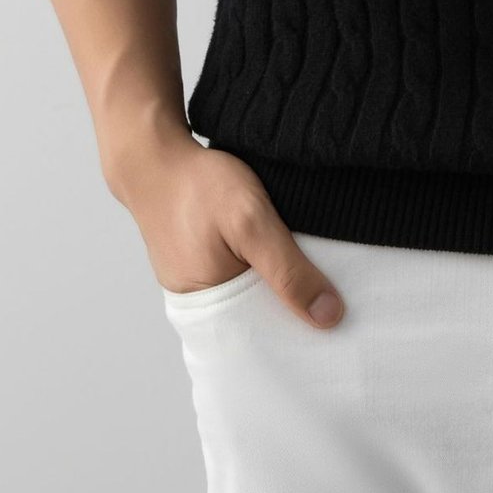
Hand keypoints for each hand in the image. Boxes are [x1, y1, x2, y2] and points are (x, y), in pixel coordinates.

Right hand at [102, 121, 344, 328]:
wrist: (153, 155)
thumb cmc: (198, 185)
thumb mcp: (251, 222)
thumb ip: (288, 271)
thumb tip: (329, 316)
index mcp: (207, 309)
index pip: (264, 337)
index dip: (301, 329)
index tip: (339, 321)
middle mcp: (200, 301)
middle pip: (259, 316)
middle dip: (293, 306)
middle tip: (336, 293)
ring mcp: (198, 278)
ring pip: (252, 290)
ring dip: (280, 280)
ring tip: (315, 269)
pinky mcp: (201, 257)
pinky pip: (240, 271)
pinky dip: (263, 262)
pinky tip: (284, 248)